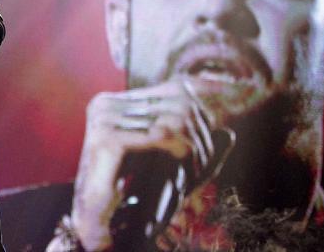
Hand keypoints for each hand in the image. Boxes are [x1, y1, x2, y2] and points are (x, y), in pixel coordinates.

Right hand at [70, 77, 233, 250]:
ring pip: (173, 123)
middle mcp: (105, 104)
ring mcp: (104, 119)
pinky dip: (181, 155)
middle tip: (202, 168)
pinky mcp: (108, 139)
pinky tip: (185, 176)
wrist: (94, 225)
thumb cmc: (130, 197)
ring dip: (193, 150)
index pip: (171, 98)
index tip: (204, 156)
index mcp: (111, 102)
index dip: (197, 126)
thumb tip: (229, 132)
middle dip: (199, 139)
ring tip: (193, 175)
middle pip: (176, 108)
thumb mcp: (165, 166)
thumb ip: (193, 147)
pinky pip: (162, 136)